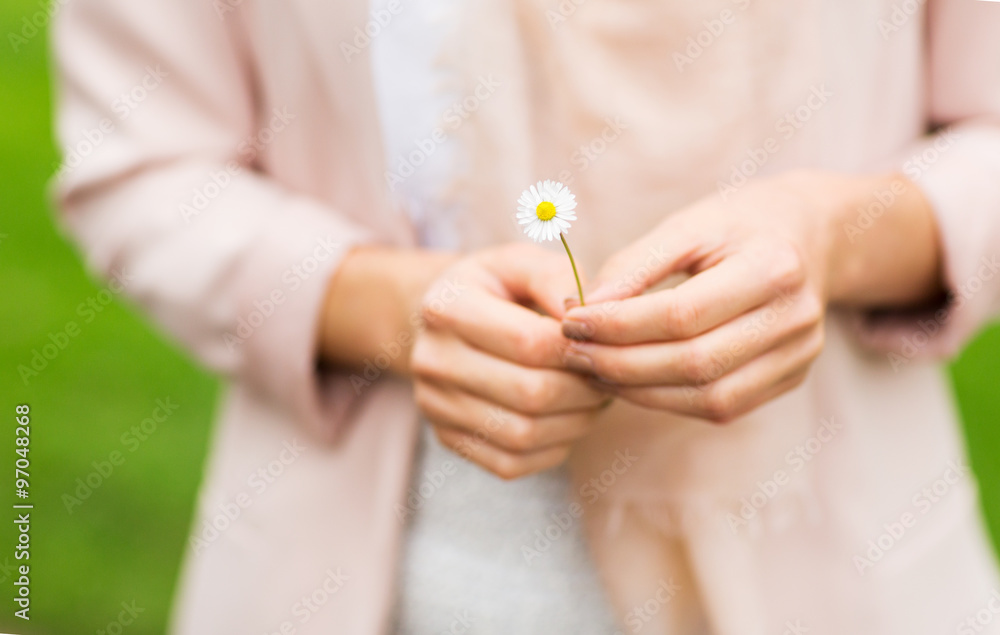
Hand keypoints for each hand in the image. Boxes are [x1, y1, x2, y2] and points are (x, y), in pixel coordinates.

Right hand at [411, 244, 607, 478]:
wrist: (449, 321)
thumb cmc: (498, 288)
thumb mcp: (523, 263)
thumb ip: (557, 277)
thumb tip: (588, 314)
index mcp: (446, 306)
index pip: (528, 342)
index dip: (578, 349)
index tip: (605, 343)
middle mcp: (431, 360)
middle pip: (529, 394)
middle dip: (583, 389)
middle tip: (608, 374)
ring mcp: (435, 405)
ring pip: (523, 435)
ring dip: (574, 421)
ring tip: (592, 396)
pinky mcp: (448, 439)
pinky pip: (512, 462)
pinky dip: (552, 446)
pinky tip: (565, 417)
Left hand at [560, 170, 941, 421]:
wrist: (811, 235)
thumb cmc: (739, 225)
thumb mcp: (689, 224)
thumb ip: (635, 264)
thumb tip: (581, 309)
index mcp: (773, 266)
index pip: (683, 314)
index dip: (620, 325)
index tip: (572, 321)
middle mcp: (796, 318)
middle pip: (696, 362)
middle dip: (622, 363)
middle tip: (574, 351)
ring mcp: (800, 355)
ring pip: (710, 397)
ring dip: (641, 391)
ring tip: (595, 368)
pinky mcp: (792, 378)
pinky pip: (724, 407)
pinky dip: (669, 401)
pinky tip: (632, 382)